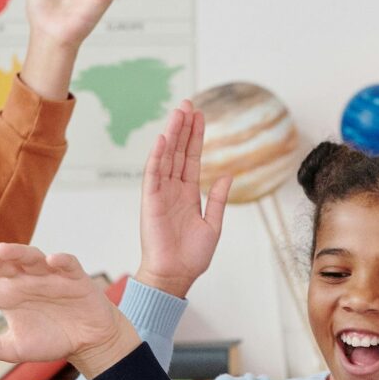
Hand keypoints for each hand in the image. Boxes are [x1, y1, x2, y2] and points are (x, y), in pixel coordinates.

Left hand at [0, 230, 136, 377]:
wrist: (88, 341)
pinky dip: (60, 261)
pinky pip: (66, 264)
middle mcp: (23, 277)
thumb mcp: (11, 349)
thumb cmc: (50, 339)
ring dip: (18, 252)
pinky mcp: (74, 278)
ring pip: (30, 256)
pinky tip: (52, 261)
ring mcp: (48, 274)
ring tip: (3, 250)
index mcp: (4, 290)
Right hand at [135, 102, 230, 297]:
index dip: (196, 137)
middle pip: (179, 152)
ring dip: (172, 134)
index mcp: (188, 194)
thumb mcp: (213, 225)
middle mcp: (173, 189)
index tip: (200, 116)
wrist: (175, 276)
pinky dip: (158, 156)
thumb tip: (228, 175)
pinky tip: (163, 139)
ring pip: (167, 157)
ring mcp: (160, 194)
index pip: (192, 158)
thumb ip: (219, 199)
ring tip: (178, 112)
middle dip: (183, 127)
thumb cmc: (192, 256)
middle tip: (188, 103)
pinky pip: (153, 174)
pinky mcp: (150, 202)